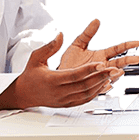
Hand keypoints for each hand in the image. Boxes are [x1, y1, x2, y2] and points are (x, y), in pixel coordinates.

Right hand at [0, 32, 117, 109]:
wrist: (23, 94)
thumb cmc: (30, 75)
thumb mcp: (35, 58)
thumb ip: (49, 47)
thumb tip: (60, 35)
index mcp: (52, 80)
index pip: (74, 75)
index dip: (89, 69)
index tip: (101, 63)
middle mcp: (59, 92)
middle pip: (84, 85)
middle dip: (101, 76)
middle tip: (115, 69)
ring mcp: (64, 100)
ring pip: (87, 93)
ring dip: (101, 84)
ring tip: (113, 75)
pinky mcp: (67, 104)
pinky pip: (85, 99)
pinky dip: (96, 92)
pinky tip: (104, 85)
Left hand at [58, 19, 138, 85]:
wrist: (59, 76)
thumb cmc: (69, 62)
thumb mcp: (78, 44)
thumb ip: (87, 33)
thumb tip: (96, 20)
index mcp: (102, 56)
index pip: (117, 49)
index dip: (127, 45)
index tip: (137, 42)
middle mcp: (103, 67)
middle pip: (118, 63)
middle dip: (128, 61)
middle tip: (136, 59)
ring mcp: (99, 77)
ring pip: (112, 76)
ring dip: (116, 74)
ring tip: (119, 71)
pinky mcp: (93, 87)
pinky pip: (101, 88)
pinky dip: (105, 86)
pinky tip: (107, 84)